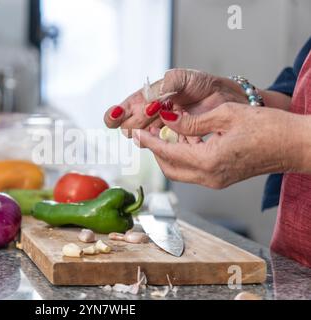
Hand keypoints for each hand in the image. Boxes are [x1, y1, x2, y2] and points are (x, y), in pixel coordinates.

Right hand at [104, 69, 247, 136]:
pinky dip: (164, 143)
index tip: (113, 117)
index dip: (116, 113)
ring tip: (153, 128)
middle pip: (132, 124)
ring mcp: (163, 128)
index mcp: (150, 97)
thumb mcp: (184, 79)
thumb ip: (166, 85)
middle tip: (146, 116)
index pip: (127, 107)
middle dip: (135, 122)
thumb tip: (150, 99)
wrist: (227, 98)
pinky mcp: (176, 140)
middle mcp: (153, 114)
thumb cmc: (204, 85)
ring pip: (145, 137)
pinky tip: (169, 138)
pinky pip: (165, 146)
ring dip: (147, 135)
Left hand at [133, 103, 297, 188]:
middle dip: (155, 152)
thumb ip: (192, 121)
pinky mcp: (223, 178)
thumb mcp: (226, 115)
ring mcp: (217, 181)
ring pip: (181, 171)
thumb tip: (167, 120)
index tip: (136, 133)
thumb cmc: (268, 127)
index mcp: (208, 162)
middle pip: (170, 168)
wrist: (296, 145)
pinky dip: (184, 157)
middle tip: (145, 134)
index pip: (168, 154)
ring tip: (162, 134)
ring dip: (169, 155)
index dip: (149, 142)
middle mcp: (210, 177)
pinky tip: (185, 139)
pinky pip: (194, 171)